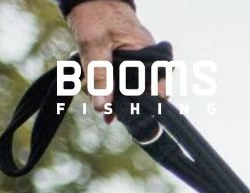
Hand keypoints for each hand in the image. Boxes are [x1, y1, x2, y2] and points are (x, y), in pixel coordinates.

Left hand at [66, 1, 159, 123]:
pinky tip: (104, 98)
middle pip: (145, 96)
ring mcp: (141, 64)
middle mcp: (149, 63)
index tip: (125, 119)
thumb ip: (98, 76)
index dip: (142, 110)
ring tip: (105, 111)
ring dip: (120, 101)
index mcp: (149, 59)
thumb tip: (101, 106)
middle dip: (127, 108)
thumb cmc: (96, 16)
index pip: (156, 94)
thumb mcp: (93, 46)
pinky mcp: (130, 64)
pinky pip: (127, 83)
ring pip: (135, 91)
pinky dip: (116, 91)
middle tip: (109, 116)